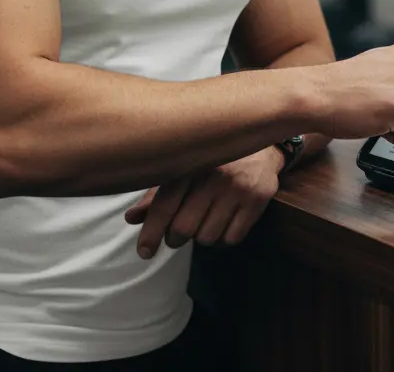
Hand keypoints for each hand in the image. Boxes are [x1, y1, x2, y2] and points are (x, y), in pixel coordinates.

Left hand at [126, 146, 283, 258]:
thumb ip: (157, 194)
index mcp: (189, 162)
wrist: (262, 142)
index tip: (145, 251)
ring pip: (206, 237)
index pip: (164, 205)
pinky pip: (231, 239)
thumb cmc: (214, 159)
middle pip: (183, 229)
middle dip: (176, 238)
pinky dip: (222, 239)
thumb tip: (131, 219)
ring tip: (206, 220)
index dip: (151, 233)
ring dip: (201, 237)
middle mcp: (212, 174)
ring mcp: (237, 186)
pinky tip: (224, 222)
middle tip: (179, 233)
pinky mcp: (257, 198)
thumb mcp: (184, 169)